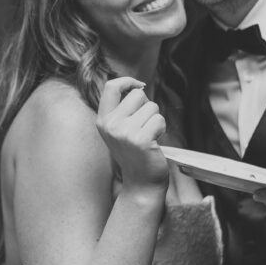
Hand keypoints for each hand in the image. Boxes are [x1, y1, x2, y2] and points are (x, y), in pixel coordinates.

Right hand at [96, 77, 169, 191]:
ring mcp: (124, 133)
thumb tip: (138, 87)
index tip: (140, 85)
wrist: (141, 183)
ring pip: (152, 107)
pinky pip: (159, 120)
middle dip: (147, 106)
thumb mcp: (120, 130)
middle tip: (145, 125)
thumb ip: (123, 110)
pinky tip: (155, 143)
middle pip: (137, 95)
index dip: (127, 81)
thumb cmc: (135, 154)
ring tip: (149, 136)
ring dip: (156, 120)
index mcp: (103, 120)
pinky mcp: (141, 140)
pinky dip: (162, 129)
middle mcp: (111, 125)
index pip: (111, 87)